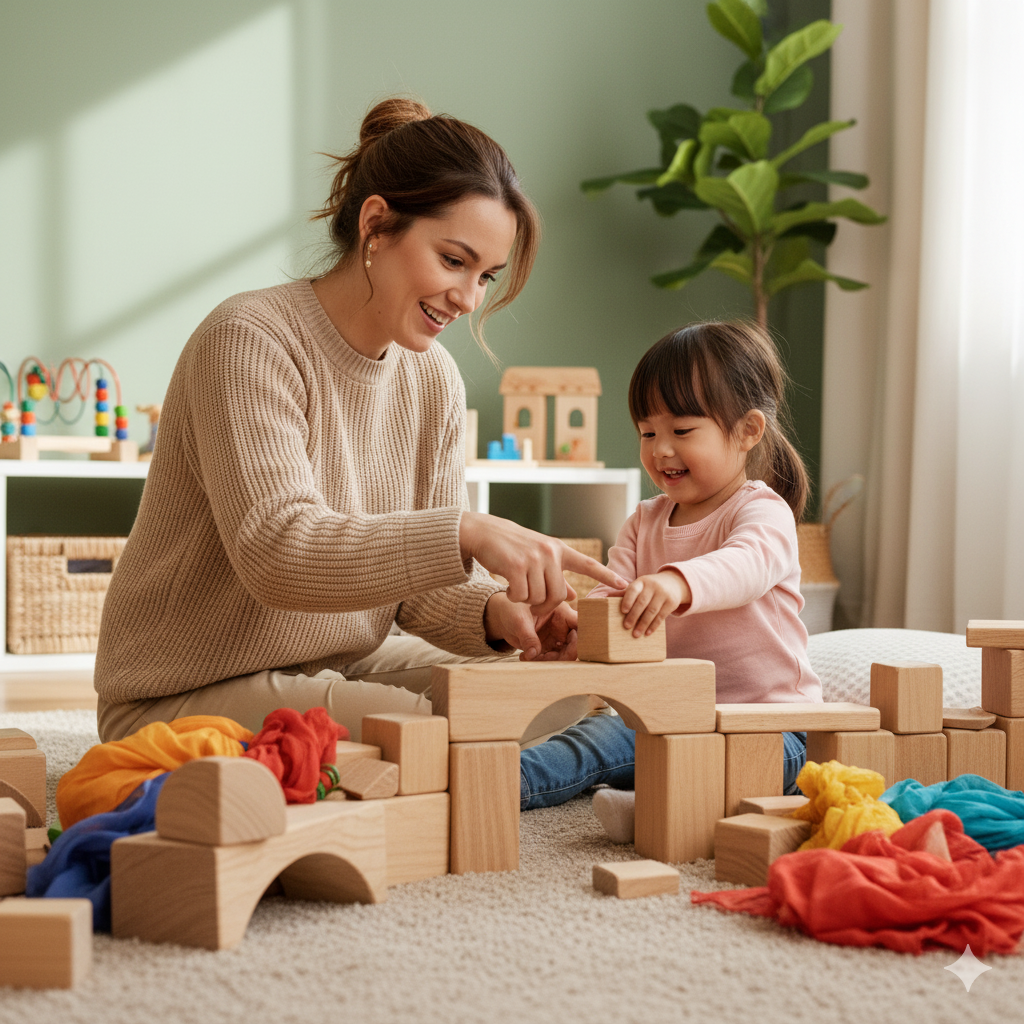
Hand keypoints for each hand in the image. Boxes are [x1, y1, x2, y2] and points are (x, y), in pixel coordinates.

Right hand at [460, 512, 627, 616]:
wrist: (485, 533)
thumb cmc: (513, 547)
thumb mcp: (539, 557)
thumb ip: (557, 575)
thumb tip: (573, 596)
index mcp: (559, 549)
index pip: (587, 564)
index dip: (606, 576)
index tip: (624, 585)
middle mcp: (550, 552)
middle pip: (557, 595)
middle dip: (544, 604)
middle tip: (531, 601)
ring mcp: (534, 558)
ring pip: (538, 598)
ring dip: (526, 599)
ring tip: (517, 586)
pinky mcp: (516, 565)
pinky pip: (521, 596)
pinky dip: (514, 597)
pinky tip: (507, 587)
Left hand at [483, 592, 578, 660]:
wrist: (503, 617)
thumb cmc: (512, 609)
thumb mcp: (519, 621)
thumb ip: (528, 637)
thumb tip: (534, 654)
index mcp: (561, 612)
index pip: (580, 624)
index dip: (580, 637)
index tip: (565, 648)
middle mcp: (562, 626)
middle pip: (574, 644)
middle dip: (562, 656)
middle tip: (542, 659)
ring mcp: (556, 638)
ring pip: (563, 655)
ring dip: (549, 661)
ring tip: (528, 657)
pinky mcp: (548, 647)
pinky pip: (551, 660)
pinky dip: (540, 662)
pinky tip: (524, 657)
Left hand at [619, 569, 690, 636]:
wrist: (673, 583)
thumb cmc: (649, 588)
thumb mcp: (639, 586)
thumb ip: (624, 593)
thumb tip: (604, 597)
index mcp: (641, 582)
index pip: (633, 590)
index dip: (628, 600)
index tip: (623, 611)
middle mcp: (653, 586)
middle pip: (642, 602)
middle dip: (633, 616)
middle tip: (626, 627)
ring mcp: (663, 594)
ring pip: (652, 611)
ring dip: (643, 624)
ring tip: (635, 634)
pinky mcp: (672, 602)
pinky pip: (661, 616)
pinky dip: (653, 626)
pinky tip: (647, 633)